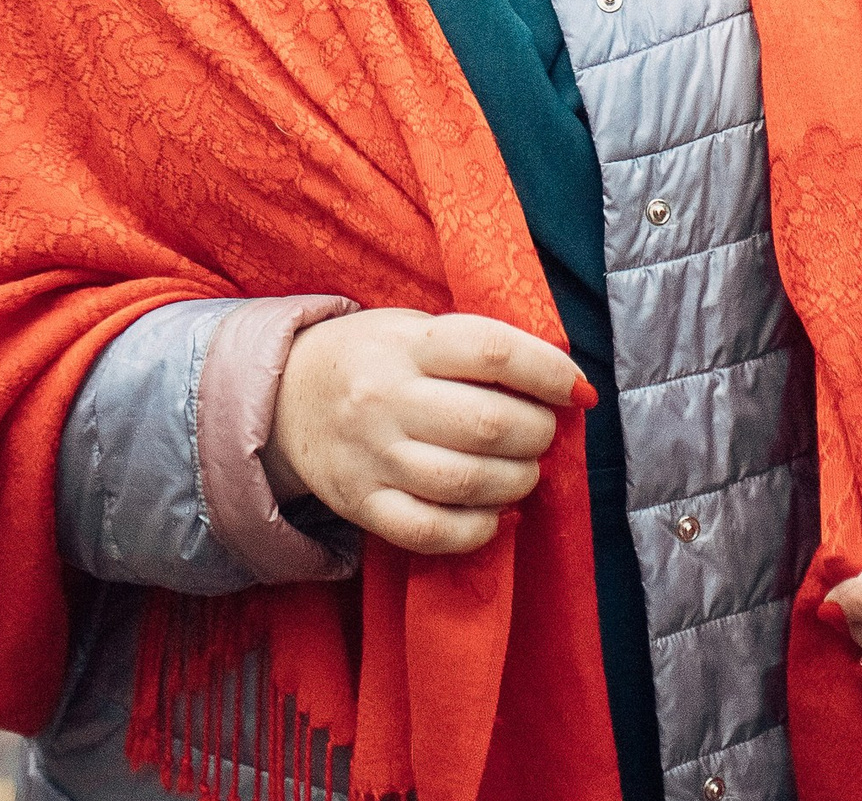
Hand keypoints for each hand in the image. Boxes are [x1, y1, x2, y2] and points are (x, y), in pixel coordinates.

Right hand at [261, 307, 586, 556]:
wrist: (284, 396)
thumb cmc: (372, 356)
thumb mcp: (414, 329)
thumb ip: (474, 350)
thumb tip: (558, 384)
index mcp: (406, 345)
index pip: (492, 352)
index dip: (548, 371)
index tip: (577, 389)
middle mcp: (387, 399)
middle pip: (488, 424)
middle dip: (538, 433)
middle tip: (545, 432)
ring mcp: (372, 456)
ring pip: (466, 481)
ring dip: (517, 481)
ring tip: (525, 471)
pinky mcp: (361, 505)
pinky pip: (431, 532)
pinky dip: (477, 529)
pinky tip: (495, 513)